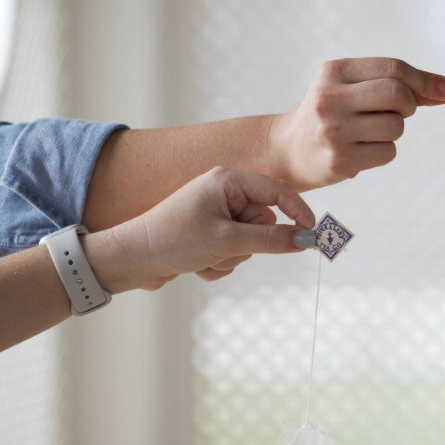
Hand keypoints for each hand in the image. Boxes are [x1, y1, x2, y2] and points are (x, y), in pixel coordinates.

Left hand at [88, 167, 315, 291]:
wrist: (132, 259)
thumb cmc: (173, 240)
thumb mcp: (228, 240)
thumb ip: (271, 239)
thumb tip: (306, 240)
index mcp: (228, 180)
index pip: (277, 191)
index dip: (298, 211)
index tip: (313, 234)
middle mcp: (223, 193)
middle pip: (264, 222)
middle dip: (249, 244)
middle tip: (225, 249)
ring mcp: (217, 214)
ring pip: (250, 242)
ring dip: (232, 257)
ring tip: (205, 258)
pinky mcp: (210, 234)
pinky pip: (234, 252)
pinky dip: (221, 263)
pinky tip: (198, 264)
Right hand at [270, 57, 444, 188]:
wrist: (288, 150)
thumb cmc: (332, 114)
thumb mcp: (353, 88)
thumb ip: (399, 85)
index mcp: (334, 72)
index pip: (393, 68)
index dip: (426, 80)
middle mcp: (330, 98)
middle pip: (398, 94)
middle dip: (409, 104)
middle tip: (399, 112)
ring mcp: (334, 130)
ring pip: (396, 126)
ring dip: (394, 130)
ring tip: (370, 132)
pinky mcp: (340, 160)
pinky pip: (388, 152)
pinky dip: (384, 151)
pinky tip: (362, 150)